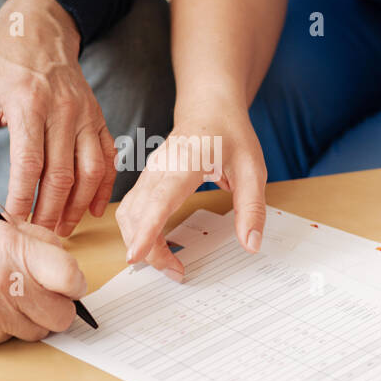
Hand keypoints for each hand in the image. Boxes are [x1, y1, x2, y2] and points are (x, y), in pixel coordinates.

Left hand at [0, 0, 116, 236]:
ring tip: (63, 229)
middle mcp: (62, 111)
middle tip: (37, 237)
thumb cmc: (2, 57)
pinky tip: (93, 208)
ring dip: (78, 205)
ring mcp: (85, 114)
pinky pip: (108, 156)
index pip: (29, 164)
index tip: (12, 223)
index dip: (22, 199)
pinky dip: (104, 186)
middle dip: (50, 212)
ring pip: (90, 170)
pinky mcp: (98, 116)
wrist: (38, 24)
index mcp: (28, 105)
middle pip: (61, 174)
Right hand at [0, 216, 86, 350]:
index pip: (70, 277)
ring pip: (40, 331)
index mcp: (12, 248)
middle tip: (43, 298)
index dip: (75, 284)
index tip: (70, 285)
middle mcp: (4, 283)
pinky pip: (12, 341)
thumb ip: (35, 240)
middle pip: (62, 314)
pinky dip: (6, 330)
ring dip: (32, 320)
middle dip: (58, 308)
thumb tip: (68, 262)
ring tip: (9, 302)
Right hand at [115, 104, 266, 280]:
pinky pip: (131, 210)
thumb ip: (252, 208)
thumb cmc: (230, 134)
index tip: (136, 256)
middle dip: (149, 250)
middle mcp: (158, 169)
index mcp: (184, 163)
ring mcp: (148, 174)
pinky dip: (137, 231)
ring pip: (128, 214)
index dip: (146, 230)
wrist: (209, 107)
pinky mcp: (146, 180)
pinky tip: (154, 246)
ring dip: (140, 243)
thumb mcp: (253, 170)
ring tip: (168, 263)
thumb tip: (251, 244)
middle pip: (137, 215)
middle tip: (177, 273)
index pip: (159, 200)